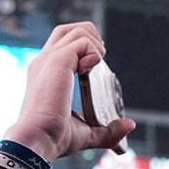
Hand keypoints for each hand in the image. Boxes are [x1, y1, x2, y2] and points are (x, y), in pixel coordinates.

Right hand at [3, 22, 133, 161]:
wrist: (39, 139)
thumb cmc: (54, 138)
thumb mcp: (86, 133)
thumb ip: (108, 130)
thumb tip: (129, 126)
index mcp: (45, 74)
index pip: (61, 45)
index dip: (82, 48)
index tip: (92, 66)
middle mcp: (44, 62)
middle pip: (66, 29)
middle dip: (89, 35)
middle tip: (99, 59)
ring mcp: (49, 59)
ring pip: (75, 30)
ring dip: (94, 44)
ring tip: (96, 65)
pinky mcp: (58, 60)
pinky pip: (82, 41)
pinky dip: (94, 52)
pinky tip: (90, 71)